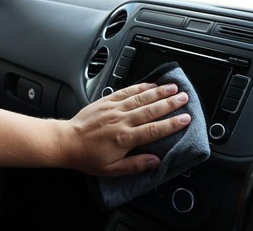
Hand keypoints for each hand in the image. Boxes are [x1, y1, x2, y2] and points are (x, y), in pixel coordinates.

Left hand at [59, 83, 190, 176]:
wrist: (66, 141)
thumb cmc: (88, 156)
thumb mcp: (111, 169)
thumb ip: (135, 165)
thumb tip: (156, 162)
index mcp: (125, 138)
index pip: (154, 130)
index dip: (172, 124)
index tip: (185, 119)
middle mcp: (122, 121)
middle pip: (151, 110)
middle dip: (170, 103)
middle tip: (184, 98)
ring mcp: (114, 108)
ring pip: (141, 98)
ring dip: (159, 92)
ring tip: (173, 87)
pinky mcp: (107, 100)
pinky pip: (126, 91)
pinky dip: (140, 86)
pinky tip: (151, 84)